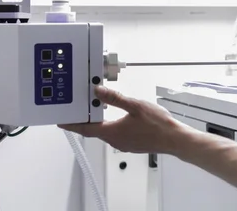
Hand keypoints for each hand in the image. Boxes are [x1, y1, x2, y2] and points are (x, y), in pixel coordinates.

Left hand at [59, 86, 187, 153]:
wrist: (174, 139)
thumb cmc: (157, 125)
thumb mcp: (135, 106)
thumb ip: (115, 98)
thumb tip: (98, 91)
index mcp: (112, 132)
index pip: (85, 128)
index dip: (72, 124)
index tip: (62, 121)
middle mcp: (115, 141)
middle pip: (94, 130)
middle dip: (85, 120)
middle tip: (78, 110)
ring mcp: (123, 144)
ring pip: (105, 132)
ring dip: (98, 123)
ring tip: (96, 110)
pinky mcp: (131, 144)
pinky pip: (115, 134)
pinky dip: (110, 126)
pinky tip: (116, 118)